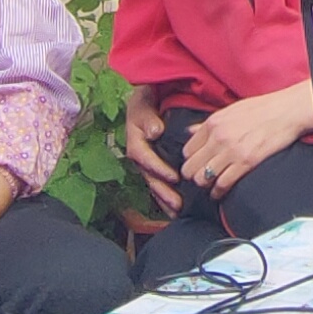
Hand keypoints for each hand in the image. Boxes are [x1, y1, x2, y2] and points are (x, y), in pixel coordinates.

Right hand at [124, 84, 181, 215]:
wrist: (144, 102)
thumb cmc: (145, 103)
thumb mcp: (143, 105)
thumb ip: (148, 118)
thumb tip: (155, 132)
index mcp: (135, 143)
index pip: (146, 159)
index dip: (159, 169)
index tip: (174, 178)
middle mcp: (139, 157)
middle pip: (150, 178)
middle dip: (163, 192)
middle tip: (177, 204)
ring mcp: (145, 164)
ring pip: (153, 185)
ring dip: (164, 199)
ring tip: (177, 211)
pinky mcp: (152, 167)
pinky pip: (157, 184)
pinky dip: (164, 197)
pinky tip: (173, 209)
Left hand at [178, 81, 312, 199]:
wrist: (288, 111)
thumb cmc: (262, 109)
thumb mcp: (231, 110)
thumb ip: (208, 123)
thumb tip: (190, 131)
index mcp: (213, 123)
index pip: (187, 150)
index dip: (191, 160)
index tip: (196, 165)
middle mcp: (218, 137)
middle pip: (190, 167)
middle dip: (193, 175)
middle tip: (200, 178)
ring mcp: (231, 151)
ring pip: (202, 178)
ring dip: (205, 185)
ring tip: (210, 185)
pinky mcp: (246, 162)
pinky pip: (222, 184)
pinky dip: (218, 192)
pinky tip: (219, 192)